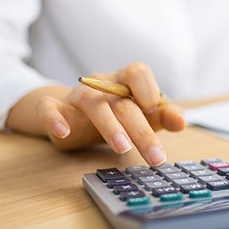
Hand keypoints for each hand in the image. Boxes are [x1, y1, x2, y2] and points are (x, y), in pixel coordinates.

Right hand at [35, 63, 184, 164]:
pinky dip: (54, 119)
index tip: (155, 110)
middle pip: (122, 102)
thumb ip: (163, 116)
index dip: (148, 89)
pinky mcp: (56, 109)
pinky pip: (48, 108)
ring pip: (92, 103)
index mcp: (124, 80)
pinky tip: (63, 133)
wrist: (76, 117)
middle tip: (155, 156)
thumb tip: (180, 121)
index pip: (137, 72)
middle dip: (141, 130)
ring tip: (122, 148)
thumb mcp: (143, 115)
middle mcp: (101, 84)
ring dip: (109, 126)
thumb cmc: (117, 114)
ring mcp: (77, 95)